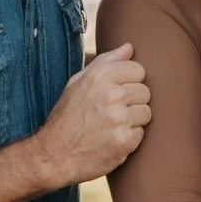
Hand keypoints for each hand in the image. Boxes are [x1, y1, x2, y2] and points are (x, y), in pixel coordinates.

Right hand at [34, 43, 150, 185]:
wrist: (54, 154)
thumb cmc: (67, 116)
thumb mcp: (77, 82)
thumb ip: (106, 62)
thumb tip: (129, 47)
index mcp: (100, 76)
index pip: (138, 70)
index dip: (129, 82)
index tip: (115, 93)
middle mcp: (112, 95)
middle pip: (145, 91)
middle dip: (132, 102)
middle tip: (111, 112)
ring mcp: (120, 119)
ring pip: (146, 112)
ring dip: (133, 120)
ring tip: (112, 125)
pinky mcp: (125, 140)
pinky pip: (141, 133)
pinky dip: (129, 138)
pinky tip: (112, 139)